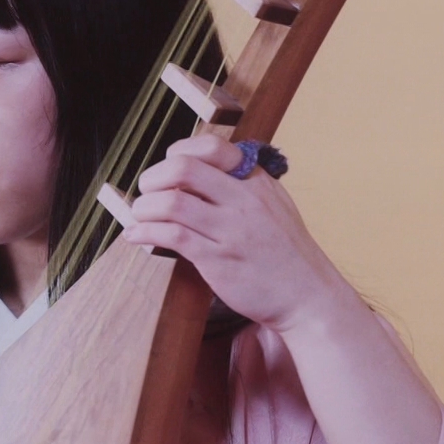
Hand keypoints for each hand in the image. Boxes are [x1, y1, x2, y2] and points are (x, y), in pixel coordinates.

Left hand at [121, 134, 355, 333]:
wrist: (307, 296)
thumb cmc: (287, 253)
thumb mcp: (275, 204)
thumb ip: (244, 184)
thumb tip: (202, 170)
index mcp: (256, 181)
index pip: (211, 148)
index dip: (178, 153)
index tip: (167, 169)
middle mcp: (243, 200)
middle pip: (183, 168)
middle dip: (153, 178)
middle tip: (146, 192)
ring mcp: (230, 230)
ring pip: (171, 202)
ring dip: (144, 207)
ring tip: (139, 216)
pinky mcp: (218, 260)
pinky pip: (172, 236)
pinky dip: (146, 232)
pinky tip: (137, 235)